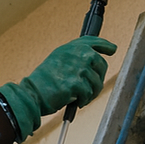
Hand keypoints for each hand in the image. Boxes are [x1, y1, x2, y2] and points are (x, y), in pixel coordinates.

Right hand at [0, 36, 117, 139]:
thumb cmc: (43, 81)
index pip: (93, 41)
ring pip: (97, 82)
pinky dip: (84, 100)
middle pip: (101, 64)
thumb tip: (93, 60)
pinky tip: (76, 101)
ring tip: (81, 97)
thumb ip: (74, 57)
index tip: (112, 49)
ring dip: (91, 92)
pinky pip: (89, 93)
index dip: (105, 45)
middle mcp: (76, 54)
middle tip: (91, 88)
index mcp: (70, 48)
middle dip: (99, 77)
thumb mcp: (57, 60)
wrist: (32, 93)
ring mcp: (77, 68)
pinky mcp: (76, 83)